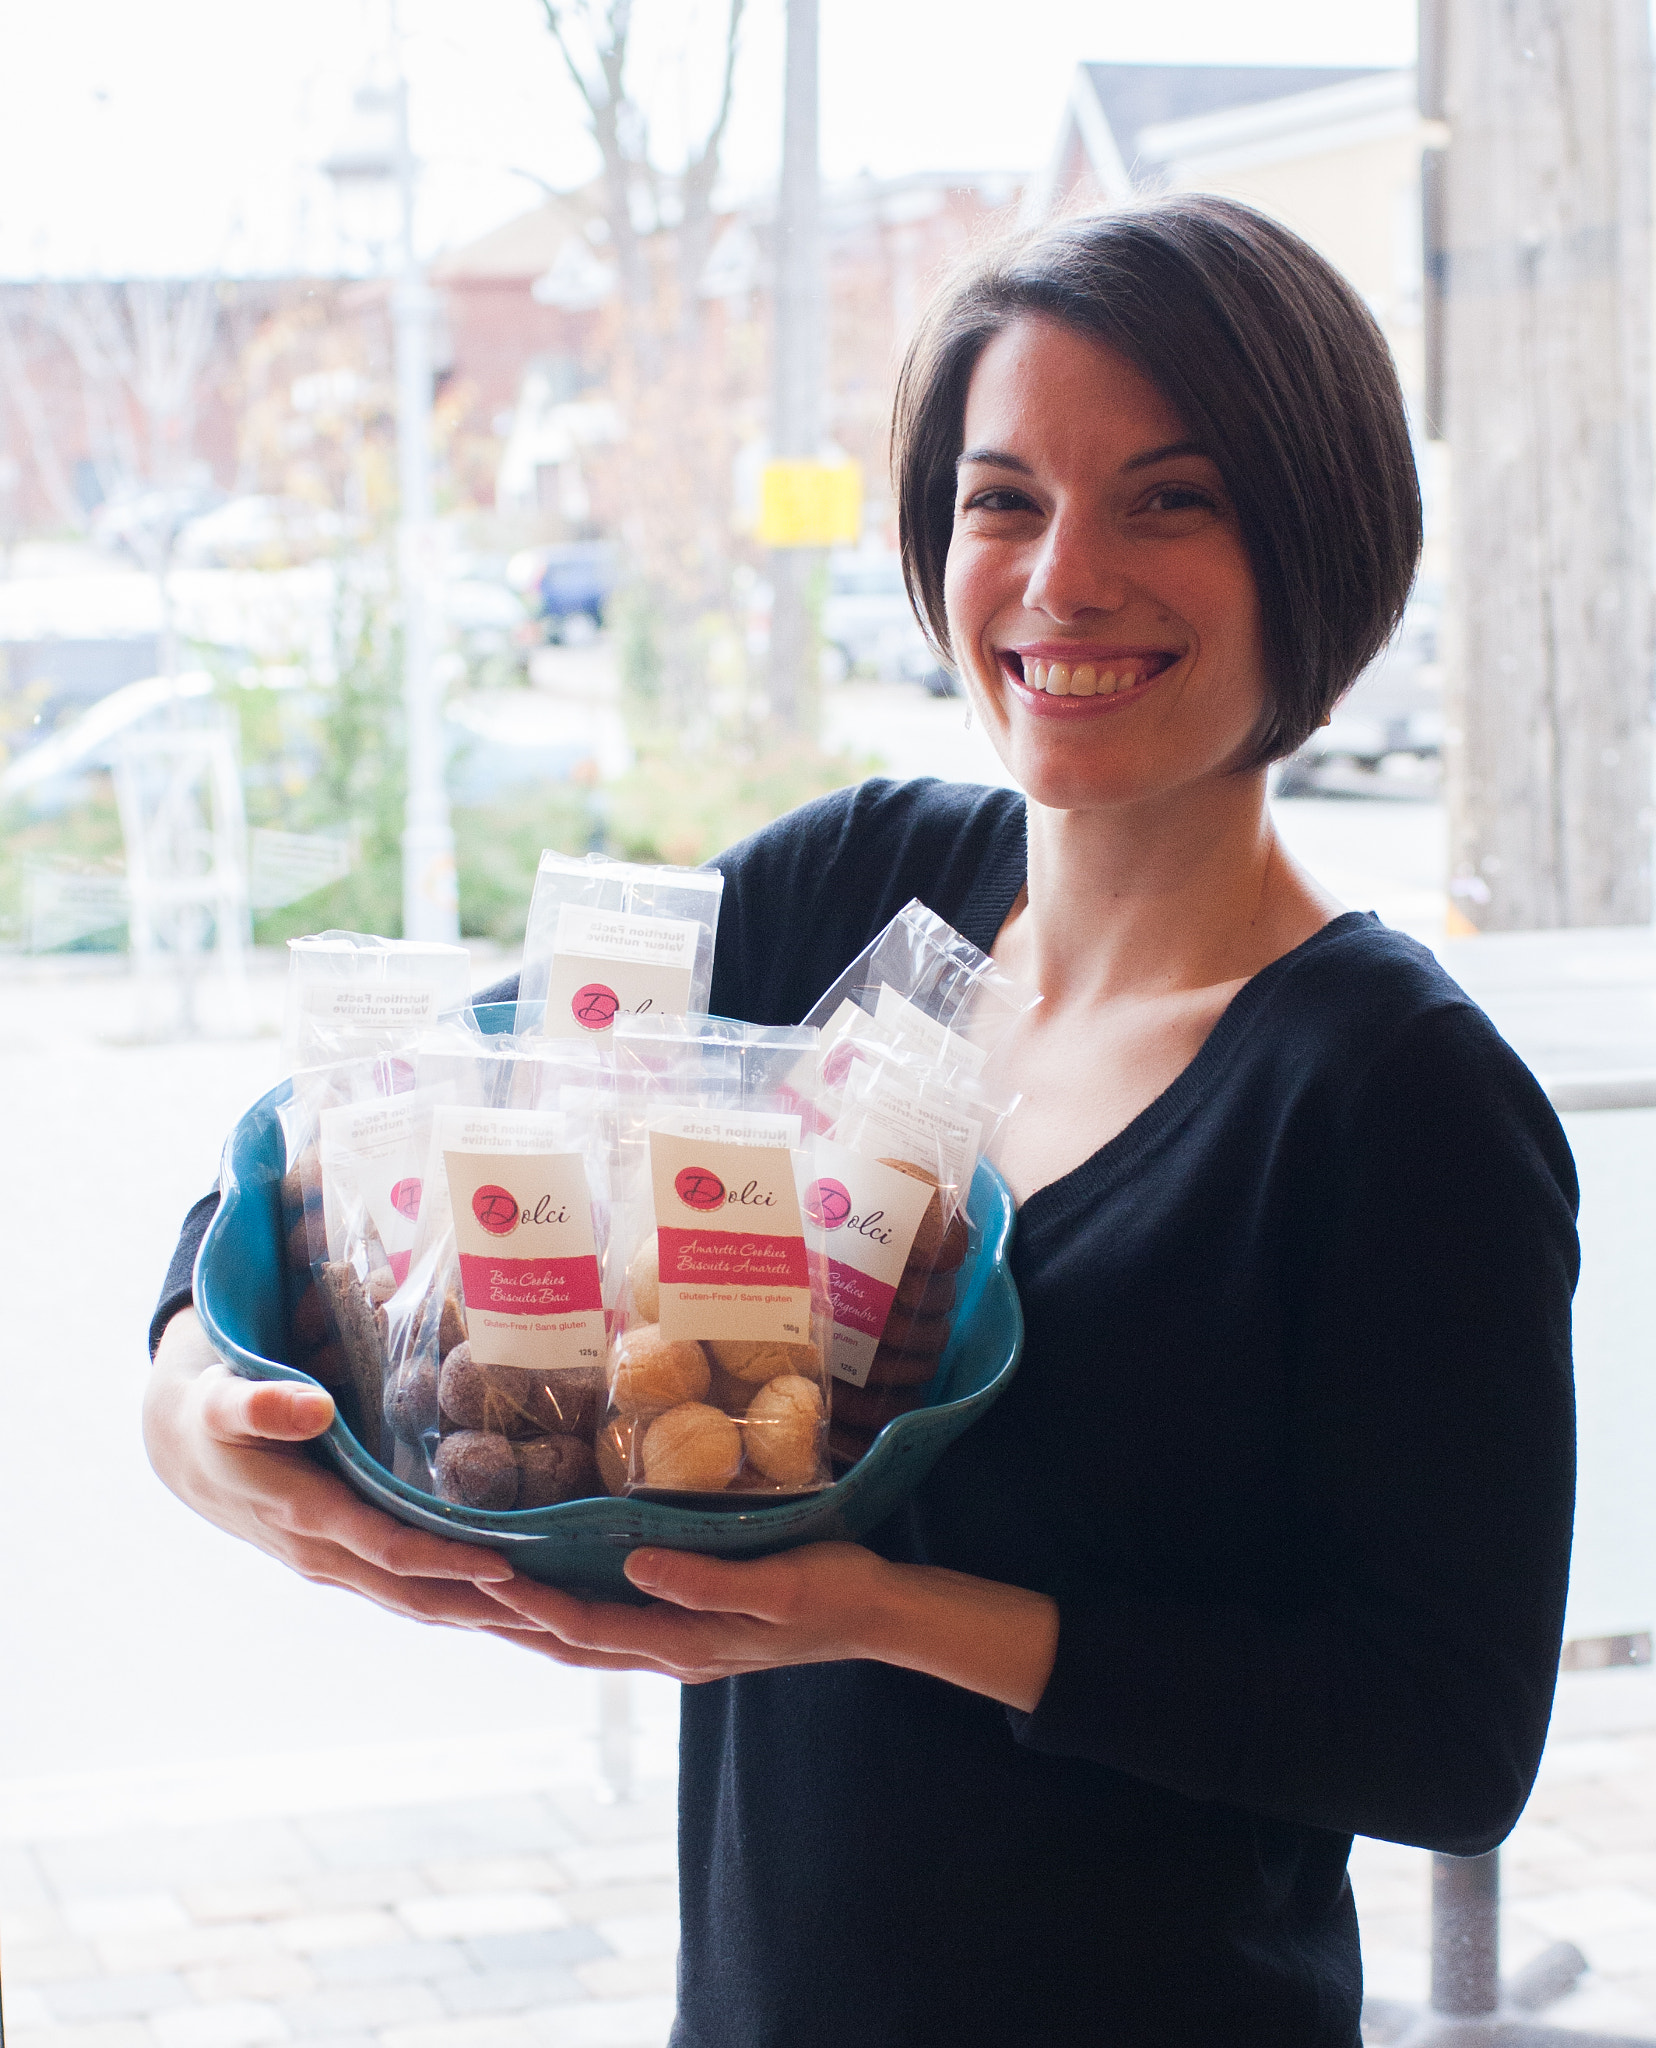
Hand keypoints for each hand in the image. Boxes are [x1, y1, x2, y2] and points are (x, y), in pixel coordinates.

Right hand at [144, 1309, 536, 1634]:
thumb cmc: (215, 1417)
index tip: (506, 1564)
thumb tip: (314, 1408)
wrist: (188, 1451)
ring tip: (551, 1619)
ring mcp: (337, 1564)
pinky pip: (410, 1588)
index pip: (386, 1549)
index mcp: (304, 1515)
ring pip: (416, 1602)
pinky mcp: (348, 1560)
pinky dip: (458, 1600)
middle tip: (555, 1614)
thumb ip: (263, 1404)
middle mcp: (325, 1553)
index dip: (445, 1560)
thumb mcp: (225, 1401)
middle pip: (414, 1594)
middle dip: (483, 1608)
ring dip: (479, 1615)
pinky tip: (509, 1600)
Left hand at [481, 1541, 894, 1680]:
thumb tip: (634, 1565)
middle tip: (452, 1585)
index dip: (530, 1604)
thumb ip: (706, 1579)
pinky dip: (570, 1605)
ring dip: (533, 1617)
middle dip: (510, 1619)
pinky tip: (556, 1578)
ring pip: (585, 1638)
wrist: (879, 1615)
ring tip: (481, 1587)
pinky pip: (612, 1622)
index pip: (584, 1629)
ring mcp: (679, 1643)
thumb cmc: (835, 1590)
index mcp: (683, 1642)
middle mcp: (670, 1651)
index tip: (482, 1573)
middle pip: (569, 1643)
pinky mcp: (689, 1626)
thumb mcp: (779, 1581)